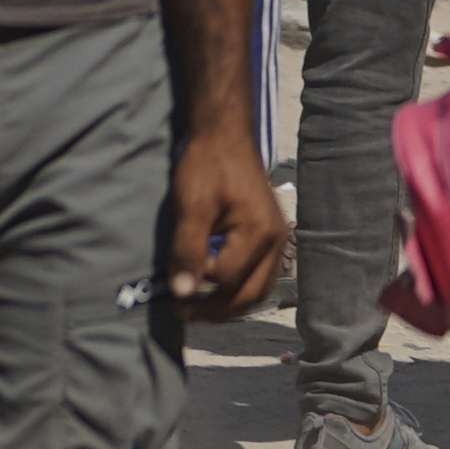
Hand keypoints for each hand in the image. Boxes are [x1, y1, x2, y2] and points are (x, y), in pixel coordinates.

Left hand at [166, 104, 288, 315]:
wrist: (224, 134)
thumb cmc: (206, 164)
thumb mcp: (191, 204)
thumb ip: (188, 249)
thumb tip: (183, 293)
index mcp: (259, 232)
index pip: (228, 279)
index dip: (200, 287)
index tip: (172, 294)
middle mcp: (276, 241)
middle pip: (250, 294)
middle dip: (216, 311)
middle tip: (183, 314)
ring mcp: (277, 240)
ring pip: (257, 289)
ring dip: (228, 304)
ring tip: (197, 308)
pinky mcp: (270, 236)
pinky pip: (257, 275)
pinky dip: (237, 288)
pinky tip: (213, 287)